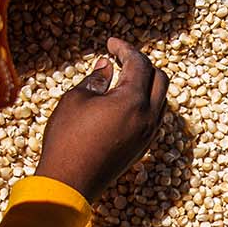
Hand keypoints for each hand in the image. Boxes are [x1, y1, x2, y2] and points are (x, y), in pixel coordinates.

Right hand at [37, 38, 167, 198]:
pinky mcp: (143, 148)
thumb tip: (107, 66)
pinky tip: (124, 102)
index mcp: (133, 101)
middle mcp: (148, 117)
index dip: (125, 48)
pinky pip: (154, 118)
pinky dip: (145, 103)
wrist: (69, 182)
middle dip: (141, 64)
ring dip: (146, 84)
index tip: (110, 43)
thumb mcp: (76, 99)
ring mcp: (149, 135)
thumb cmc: (67, 138)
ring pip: (160, 99)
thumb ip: (96, 79)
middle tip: (119, 58)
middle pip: (159, 78)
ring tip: (122, 78)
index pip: (140, 64)